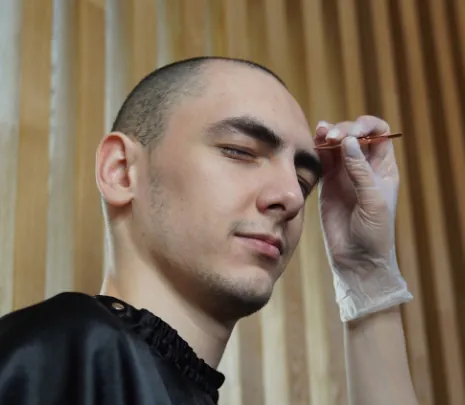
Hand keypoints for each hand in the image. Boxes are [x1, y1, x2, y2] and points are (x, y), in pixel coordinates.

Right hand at [314, 116, 411, 321]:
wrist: (357, 258)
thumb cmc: (375, 232)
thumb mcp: (373, 200)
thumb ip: (360, 171)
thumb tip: (349, 141)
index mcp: (383, 168)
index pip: (379, 134)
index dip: (367, 126)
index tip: (352, 132)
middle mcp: (364, 167)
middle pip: (355, 135)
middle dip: (344, 130)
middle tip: (333, 137)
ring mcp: (344, 175)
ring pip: (337, 145)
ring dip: (329, 134)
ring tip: (321, 132)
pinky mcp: (328, 184)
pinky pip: (323, 160)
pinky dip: (318, 149)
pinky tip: (314, 141)